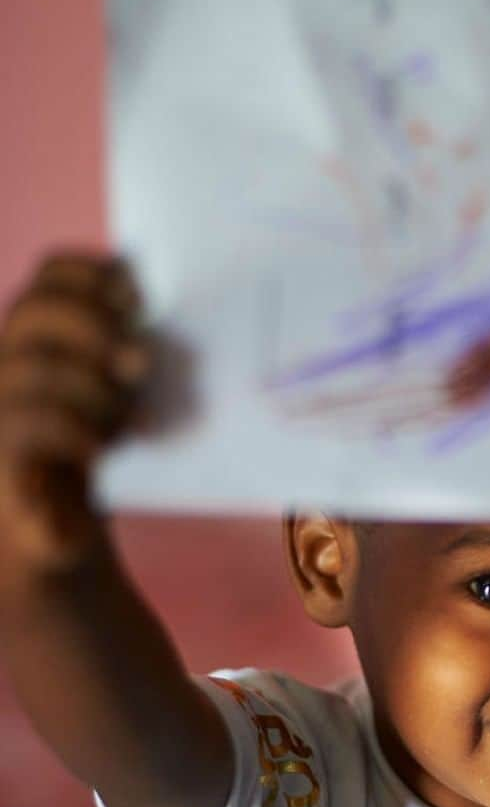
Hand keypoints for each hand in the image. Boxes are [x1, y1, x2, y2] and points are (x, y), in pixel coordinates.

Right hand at [0, 252, 148, 573]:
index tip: (135, 296)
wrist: (60, 532)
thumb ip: (131, 361)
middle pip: (32, 314)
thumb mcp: (121, 398)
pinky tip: (102, 449)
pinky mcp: (1, 456)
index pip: (49, 278)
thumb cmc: (98, 451)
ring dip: (91, 388)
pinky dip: (70, 433)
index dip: (87, 273)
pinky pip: (23, 428)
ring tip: (134, 420)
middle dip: (92, 328)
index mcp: (39, 336)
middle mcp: (8, 362)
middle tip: (140, 363)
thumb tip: (156, 340)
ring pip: (29, 370)